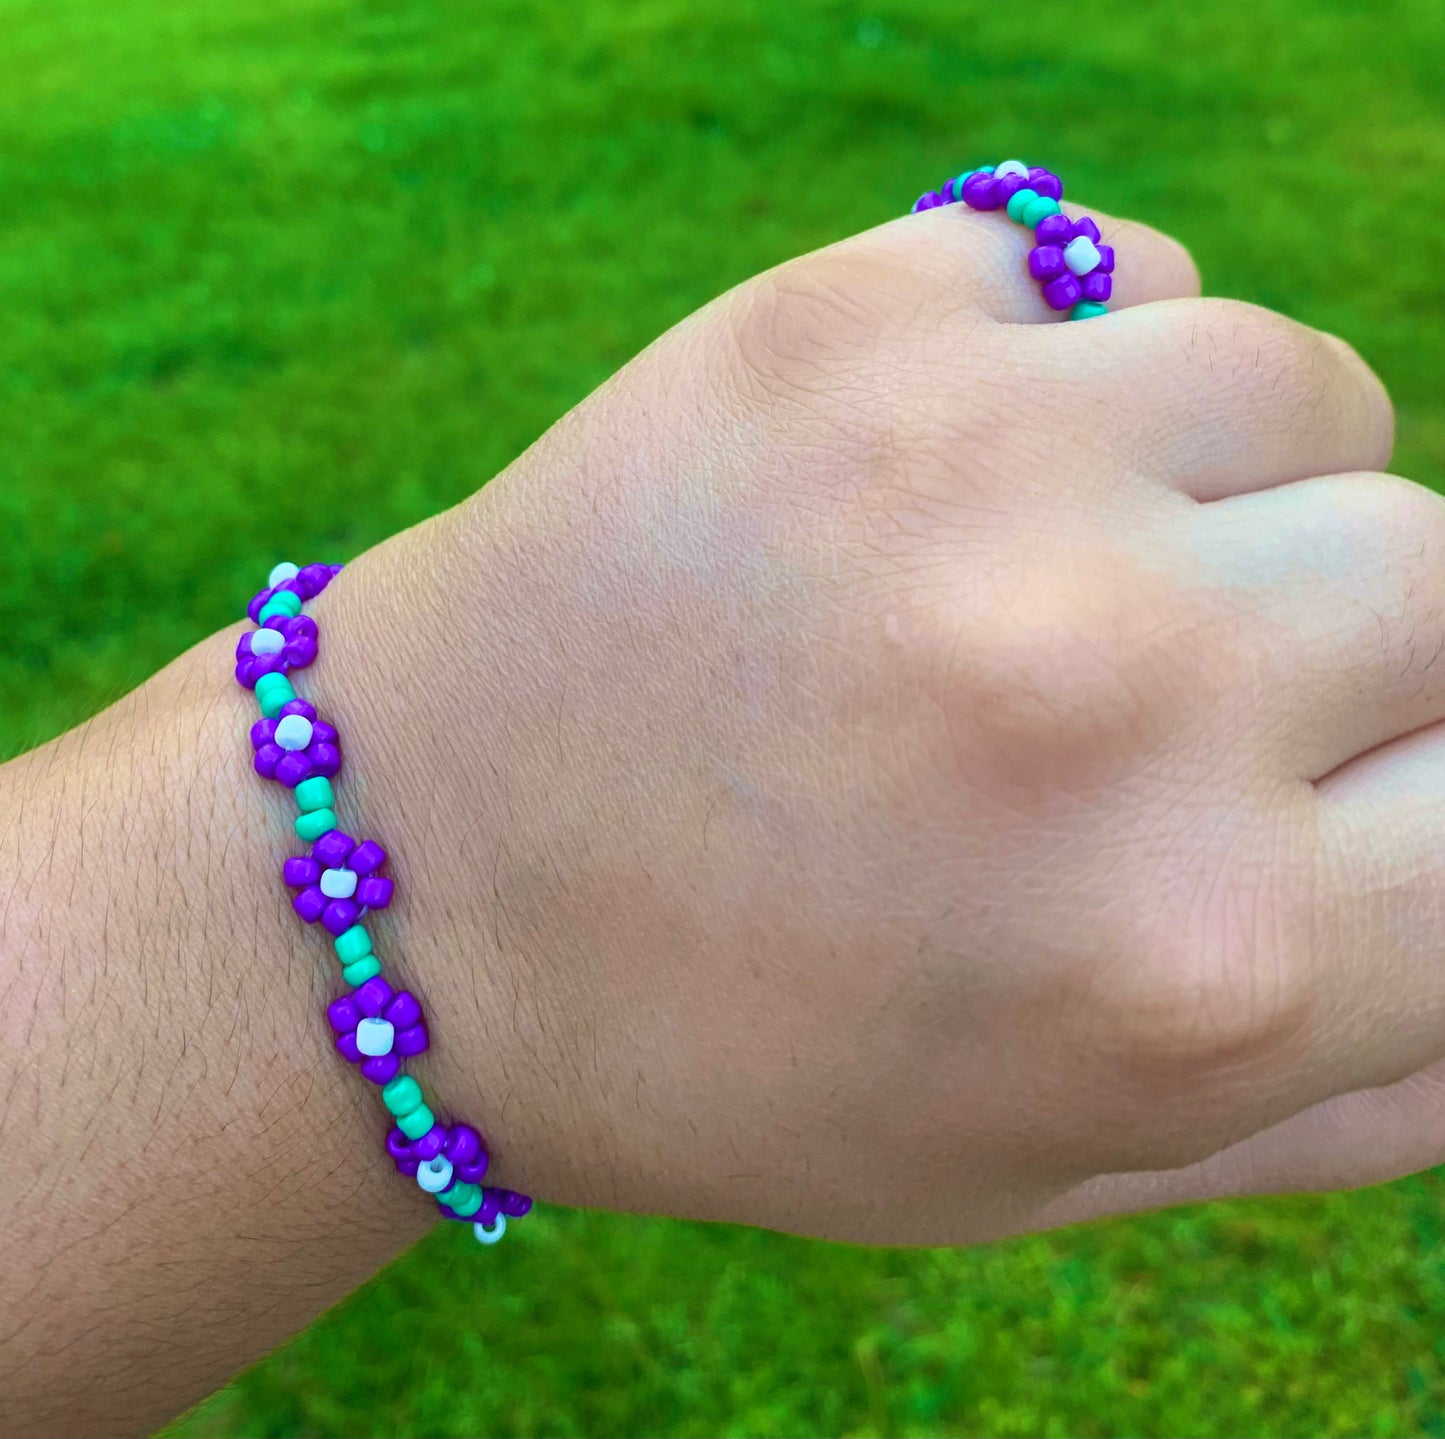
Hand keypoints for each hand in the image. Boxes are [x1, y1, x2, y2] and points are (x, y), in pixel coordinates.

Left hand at [321, 200, 1439, 1244]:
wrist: (421, 882)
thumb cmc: (742, 1053)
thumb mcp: (1058, 1159)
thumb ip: (1357, 1080)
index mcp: (1202, 963)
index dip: (1410, 797)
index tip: (1316, 792)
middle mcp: (1119, 696)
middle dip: (1333, 653)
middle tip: (1156, 700)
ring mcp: (974, 473)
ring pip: (1302, 394)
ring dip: (1215, 491)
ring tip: (1036, 577)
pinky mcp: (845, 322)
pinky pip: (1112, 274)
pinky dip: (1069, 367)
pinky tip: (930, 482)